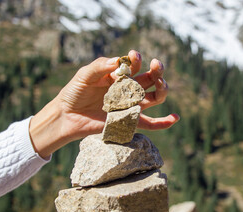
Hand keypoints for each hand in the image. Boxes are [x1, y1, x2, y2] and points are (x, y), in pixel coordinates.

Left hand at [29, 50, 179, 157]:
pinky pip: (150, 124)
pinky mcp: (129, 121)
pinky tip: (175, 118)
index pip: (134, 65)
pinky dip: (164, 122)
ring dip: (162, 89)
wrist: (67, 115)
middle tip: (156, 64)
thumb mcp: (84, 75)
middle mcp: (127, 89)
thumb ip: (99, 66)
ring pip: (154, 98)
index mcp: (119, 76)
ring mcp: (130, 105)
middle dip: (156, 70)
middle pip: (150, 79)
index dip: (137, 60)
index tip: (133, 56)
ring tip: (161, 83)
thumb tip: (119, 62)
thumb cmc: (74, 92)